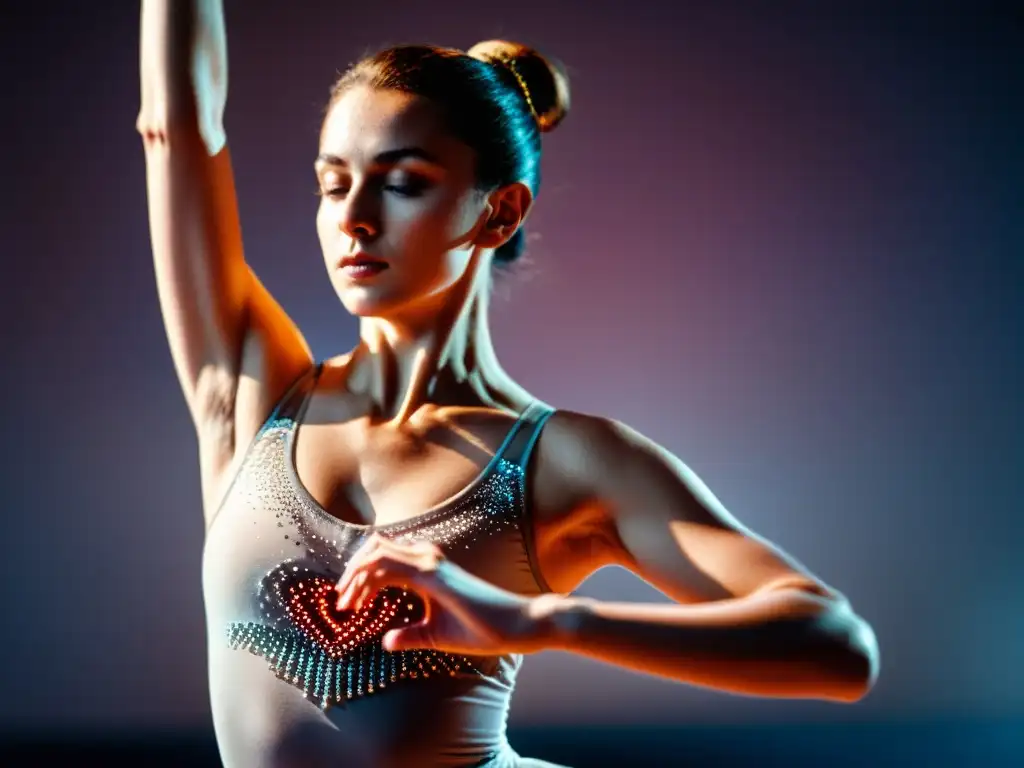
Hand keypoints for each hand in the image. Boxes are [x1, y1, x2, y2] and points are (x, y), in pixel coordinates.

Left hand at [334, 533, 558, 655]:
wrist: (517, 625)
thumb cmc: (483, 628)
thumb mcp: (435, 634)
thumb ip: (409, 634)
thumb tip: (384, 641)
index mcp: (428, 568)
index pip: (383, 558)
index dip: (359, 577)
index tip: (348, 605)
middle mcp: (427, 558)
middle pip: (375, 548)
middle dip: (351, 571)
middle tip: (340, 602)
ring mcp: (431, 563)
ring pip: (377, 552)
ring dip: (355, 575)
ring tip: (345, 603)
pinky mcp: (433, 574)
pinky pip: (388, 566)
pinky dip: (367, 580)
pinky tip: (361, 602)